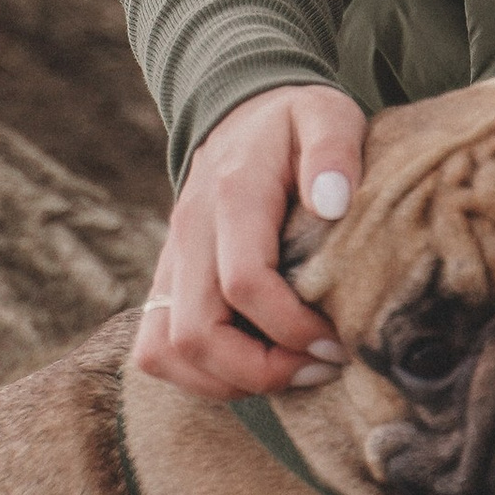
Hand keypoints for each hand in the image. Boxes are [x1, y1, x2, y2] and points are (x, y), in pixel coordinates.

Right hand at [134, 84, 365, 401]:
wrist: (242, 115)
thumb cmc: (296, 125)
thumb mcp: (327, 114)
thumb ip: (334, 149)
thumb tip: (332, 201)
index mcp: (233, 194)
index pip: (244, 282)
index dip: (291, 327)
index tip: (337, 340)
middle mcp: (190, 232)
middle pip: (196, 332)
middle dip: (261, 370)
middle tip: (319, 367)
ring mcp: (171, 261)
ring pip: (166, 351)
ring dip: (229, 380)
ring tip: (289, 372)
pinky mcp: (165, 283)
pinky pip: (158, 351)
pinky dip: (201, 377)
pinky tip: (254, 366)